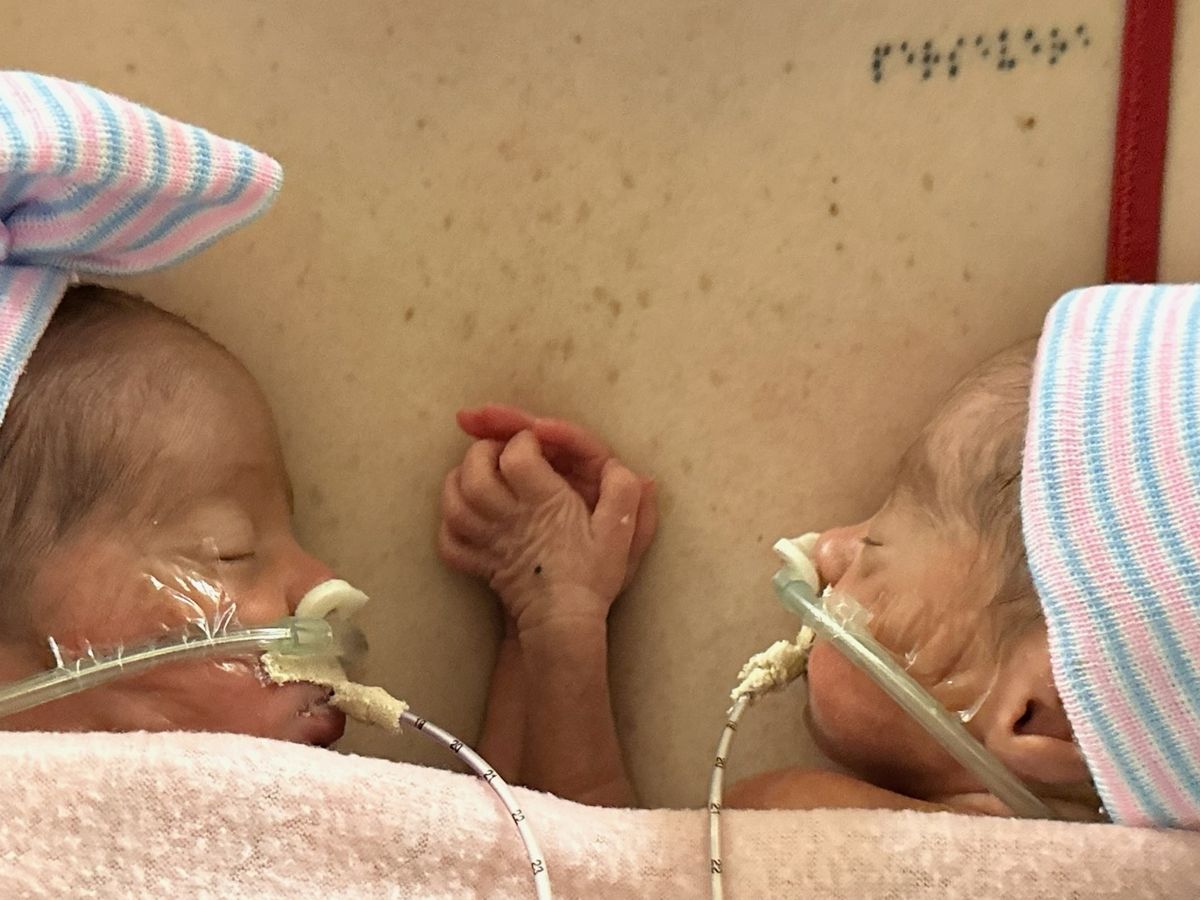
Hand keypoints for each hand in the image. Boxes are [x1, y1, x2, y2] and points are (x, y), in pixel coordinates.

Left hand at [439, 430, 642, 632]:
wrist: (565, 622)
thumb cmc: (592, 574)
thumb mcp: (619, 531)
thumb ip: (623, 492)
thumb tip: (615, 465)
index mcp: (545, 502)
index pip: (517, 457)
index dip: (522, 441)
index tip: (535, 443)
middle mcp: (509, 518)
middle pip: (475, 473)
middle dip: (482, 452)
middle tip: (499, 451)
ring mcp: (488, 542)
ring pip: (454, 503)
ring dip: (458, 480)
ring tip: (476, 473)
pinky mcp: (477, 564)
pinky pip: (449, 541)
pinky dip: (448, 524)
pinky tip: (463, 514)